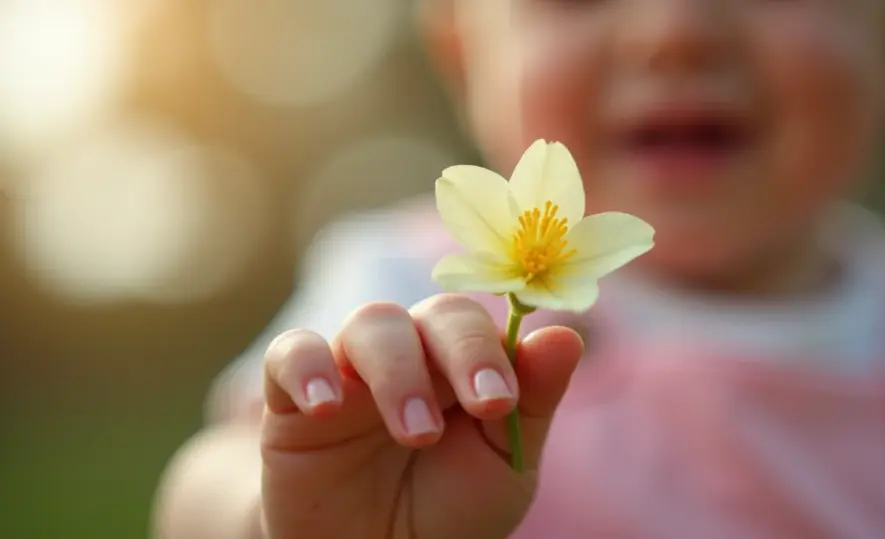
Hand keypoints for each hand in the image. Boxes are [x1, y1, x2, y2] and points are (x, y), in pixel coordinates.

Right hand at [260, 293, 583, 538]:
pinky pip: (289, 354)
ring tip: (415, 433)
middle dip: (462, 353)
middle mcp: (411, 353)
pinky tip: (326, 404)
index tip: (501, 402)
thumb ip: (532, 402)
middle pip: (434, 314)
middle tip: (481, 408)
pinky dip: (306, 367)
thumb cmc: (446, 512)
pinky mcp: (292, 396)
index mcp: (463, 364)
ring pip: (372, 324)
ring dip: (398, 371)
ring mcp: (351, 369)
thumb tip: (568, 334)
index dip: (492, 351)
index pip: (480, 326)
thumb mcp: (502, 468)